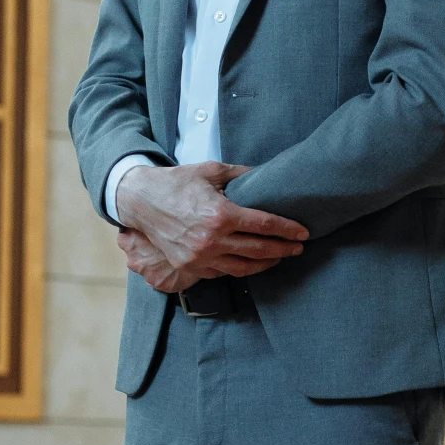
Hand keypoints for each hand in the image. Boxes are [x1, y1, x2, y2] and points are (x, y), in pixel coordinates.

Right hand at [114, 161, 306, 291]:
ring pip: (243, 267)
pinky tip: (252, 263)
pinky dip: (241, 269)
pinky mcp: (190, 266)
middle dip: (283, 249)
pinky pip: (223, 272)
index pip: (264, 225)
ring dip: (266, 264)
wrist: (142, 201)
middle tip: (299, 248)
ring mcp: (200, 257)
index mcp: (220, 214)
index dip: (287, 229)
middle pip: (259, 249)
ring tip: (280, 257)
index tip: (302, 232)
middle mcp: (212, 240)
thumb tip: (266, 175)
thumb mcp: (211, 171)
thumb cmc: (177, 183)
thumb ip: (241, 174)